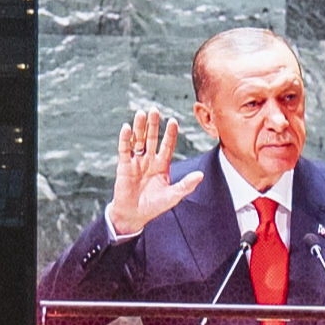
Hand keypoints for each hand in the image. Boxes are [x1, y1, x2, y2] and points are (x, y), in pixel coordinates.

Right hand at [105, 105, 184, 239]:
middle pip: (152, 138)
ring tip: (141, 113)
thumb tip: (200, 175)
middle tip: (155, 110)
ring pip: (138, 140)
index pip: (167, 145)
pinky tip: (127, 127)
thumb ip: (186, 185)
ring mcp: (136, 161)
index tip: (173, 121)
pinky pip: (124, 149)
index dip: (170, 133)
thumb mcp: (173, 196)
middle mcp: (149, 159)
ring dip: (139, 127)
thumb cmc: (154, 206)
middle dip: (153, 124)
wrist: (134, 215)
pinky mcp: (124, 165)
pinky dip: (125, 138)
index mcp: (162, 165)